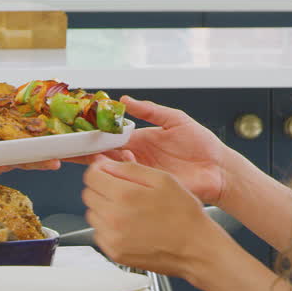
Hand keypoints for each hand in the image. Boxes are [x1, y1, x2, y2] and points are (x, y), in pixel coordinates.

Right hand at [69, 96, 228, 205]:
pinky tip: (117, 172)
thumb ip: (151, 110)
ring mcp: (140, 175)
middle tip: (73, 148)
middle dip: (86, 152)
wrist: (219, 169)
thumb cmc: (202, 144)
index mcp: (139, 140)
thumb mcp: (176, 120)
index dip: (91, 135)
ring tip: (99, 158)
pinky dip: (118, 180)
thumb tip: (125, 100)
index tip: (74, 132)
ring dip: (102, 165)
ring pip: (111, 172)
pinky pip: (127, 187)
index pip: (108, 137)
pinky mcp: (148, 190)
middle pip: (103, 156)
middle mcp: (135, 158)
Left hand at [81, 156, 217, 276]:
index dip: (99, 171)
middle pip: (88, 195)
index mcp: (124, 196)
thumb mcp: (162, 179)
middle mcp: (113, 218)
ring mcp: (112, 238)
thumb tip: (104, 164)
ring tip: (129, 211)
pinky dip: (108, 227)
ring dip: (104, 208)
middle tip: (123, 192)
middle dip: (101, 189)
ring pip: (92, 214)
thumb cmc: (184, 215)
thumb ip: (129, 168)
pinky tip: (129, 226)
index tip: (108, 174)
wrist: (196, 249)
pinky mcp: (114, 253)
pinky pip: (99, 233)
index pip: (90, 176)